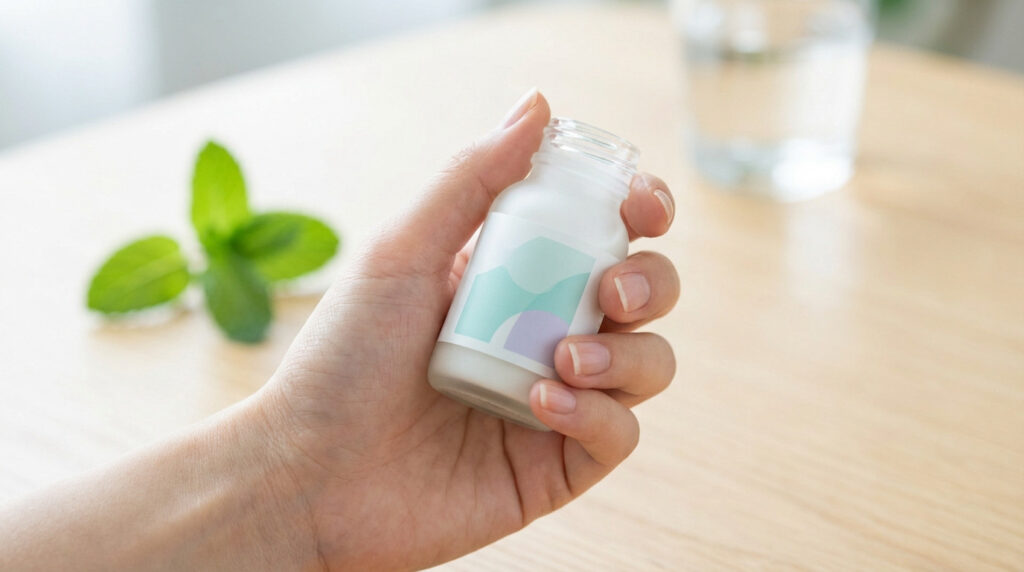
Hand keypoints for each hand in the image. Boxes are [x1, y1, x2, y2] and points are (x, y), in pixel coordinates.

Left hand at [256, 91, 679, 569]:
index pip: (605, 233)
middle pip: (646, 293)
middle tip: (610, 290)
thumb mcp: (402, 253)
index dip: (640, 211)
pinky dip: (597, 413)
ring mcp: (558, 399)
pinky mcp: (557, 464)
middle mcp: (545, 333)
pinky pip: (619, 433)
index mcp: (515, 276)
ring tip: (561, 358)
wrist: (309, 474)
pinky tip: (541, 403)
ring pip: (649, 363)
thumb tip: (536, 107)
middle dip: (650, 282)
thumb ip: (471, 181)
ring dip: (625, 354)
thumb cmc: (342, 360)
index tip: (640, 206)